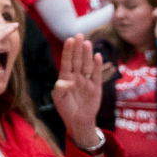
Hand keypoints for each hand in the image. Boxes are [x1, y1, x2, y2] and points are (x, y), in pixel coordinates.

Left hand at [51, 35, 105, 149]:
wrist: (78, 122)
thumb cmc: (66, 108)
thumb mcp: (59, 99)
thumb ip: (60, 89)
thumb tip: (66, 81)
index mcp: (65, 77)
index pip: (67, 61)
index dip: (68, 51)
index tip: (69, 39)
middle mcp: (76, 77)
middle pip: (77, 60)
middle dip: (78, 48)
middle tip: (79, 35)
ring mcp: (86, 81)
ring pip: (87, 65)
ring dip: (87, 54)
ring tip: (87, 43)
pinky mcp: (96, 87)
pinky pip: (97, 75)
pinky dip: (98, 66)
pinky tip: (98, 56)